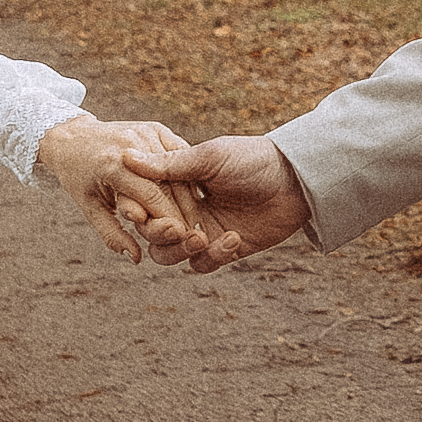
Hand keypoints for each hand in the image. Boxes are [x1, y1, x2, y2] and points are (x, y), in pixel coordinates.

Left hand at [37, 116, 207, 264]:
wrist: (73, 138)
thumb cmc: (80, 178)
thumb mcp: (90, 208)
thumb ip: (113, 234)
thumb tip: (136, 258)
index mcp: (112, 165)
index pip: (151, 197)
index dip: (169, 221)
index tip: (181, 240)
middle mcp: (132, 145)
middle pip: (170, 183)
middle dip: (185, 212)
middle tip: (196, 234)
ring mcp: (145, 132)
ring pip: (178, 168)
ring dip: (191, 195)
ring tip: (197, 219)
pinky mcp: (155, 127)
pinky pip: (180, 153)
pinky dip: (187, 174)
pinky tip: (195, 195)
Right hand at [144, 132, 311, 270]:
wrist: (296, 179)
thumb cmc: (252, 159)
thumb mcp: (209, 158)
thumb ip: (169, 165)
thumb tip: (126, 157)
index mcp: (178, 186)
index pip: (145, 205)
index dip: (139, 211)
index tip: (139, 213)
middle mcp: (187, 210)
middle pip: (155, 234)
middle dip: (161, 235)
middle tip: (178, 230)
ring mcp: (206, 230)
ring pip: (173, 255)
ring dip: (182, 250)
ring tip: (202, 239)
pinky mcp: (226, 248)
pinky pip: (204, 263)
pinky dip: (213, 256)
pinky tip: (232, 240)